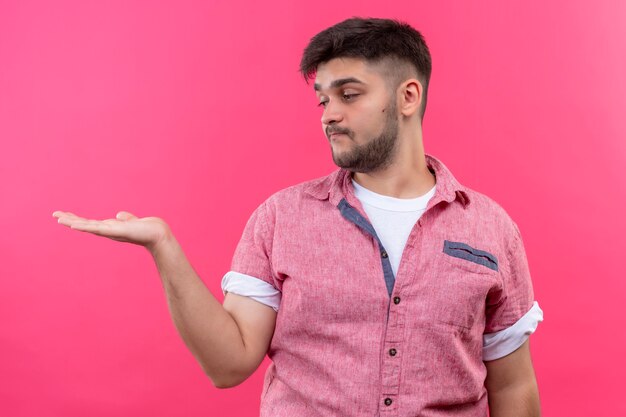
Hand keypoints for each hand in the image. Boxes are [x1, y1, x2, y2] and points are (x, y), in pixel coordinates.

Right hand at [52, 210, 170, 252]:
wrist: (159, 235)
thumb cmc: (148, 229)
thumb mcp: (133, 222)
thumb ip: (126, 219)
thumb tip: (119, 215)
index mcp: (111, 228)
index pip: (91, 223)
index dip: (78, 219)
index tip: (65, 215)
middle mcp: (109, 231)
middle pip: (85, 224)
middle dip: (70, 220)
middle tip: (55, 215)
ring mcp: (111, 232)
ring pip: (88, 226)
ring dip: (73, 222)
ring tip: (59, 219)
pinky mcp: (116, 231)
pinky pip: (98, 228)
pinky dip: (86, 227)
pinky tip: (75, 225)